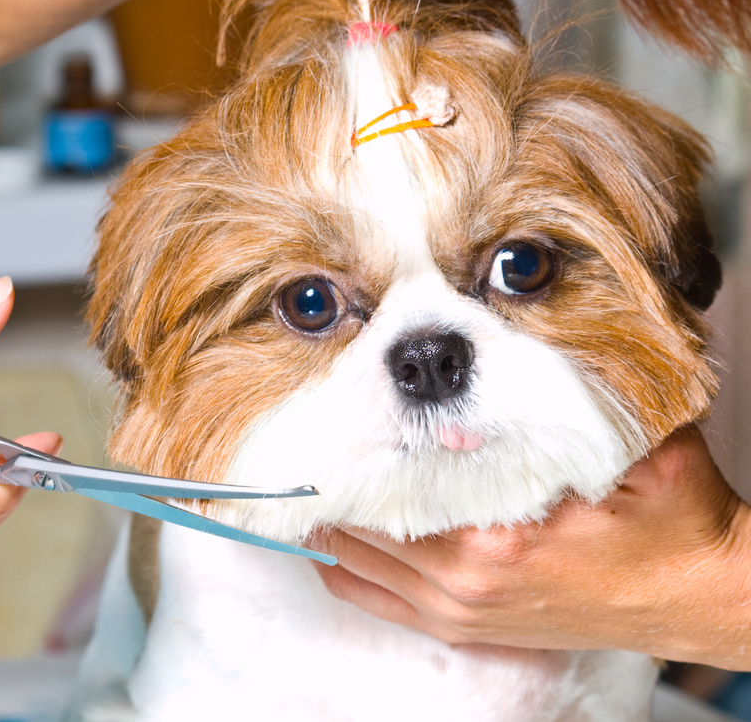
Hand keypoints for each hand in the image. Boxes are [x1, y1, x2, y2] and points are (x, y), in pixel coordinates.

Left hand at [312, 426, 750, 668]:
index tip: (320, 421)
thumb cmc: (669, 519)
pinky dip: (348, 572)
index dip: (350, 453)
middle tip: (301, 441)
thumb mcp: (628, 447)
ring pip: (362, 564)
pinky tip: (327, 546)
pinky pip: (382, 603)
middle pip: (365, 524)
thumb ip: (561, 408)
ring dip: (333, 522)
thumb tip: (486, 374)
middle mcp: (467, 580)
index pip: (391, 488)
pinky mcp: (471, 628)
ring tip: (305, 482)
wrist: (700, 594)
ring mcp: (464, 610)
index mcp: (498, 534)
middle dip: (334, 482)